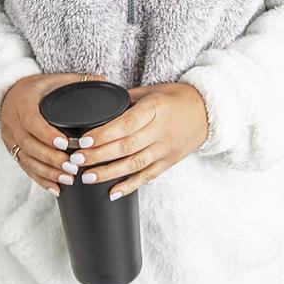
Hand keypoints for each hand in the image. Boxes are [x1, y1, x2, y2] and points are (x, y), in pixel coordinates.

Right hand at [0, 72, 107, 194]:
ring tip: (69, 179)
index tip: (65, 144)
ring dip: (48, 172)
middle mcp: (12, 121)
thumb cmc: (37, 88)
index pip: (32, 121)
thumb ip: (77, 80)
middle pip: (29, 145)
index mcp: (23, 102)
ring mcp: (10, 138)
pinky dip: (41, 179)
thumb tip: (104, 79)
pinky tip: (56, 189)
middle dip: (51, 159)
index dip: (47, 134)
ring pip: (26, 160)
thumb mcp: (53, 80)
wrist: (8, 94)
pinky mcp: (12, 150)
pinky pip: (25, 168)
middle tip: (73, 168)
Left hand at [73, 81, 208, 200]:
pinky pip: (147, 176)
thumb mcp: (151, 91)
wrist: (207, 112)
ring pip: (134, 164)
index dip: (103, 134)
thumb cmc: (175, 97)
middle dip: (99, 155)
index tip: (83, 141)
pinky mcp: (169, 162)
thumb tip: (96, 108)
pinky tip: (112, 192)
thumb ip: (126, 100)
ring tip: (87, 178)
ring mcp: (166, 149)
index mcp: (155, 109)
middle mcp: (161, 131)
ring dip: (109, 173)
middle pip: (126, 146)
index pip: (125, 124)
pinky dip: (129, 186)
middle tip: (76, 161)